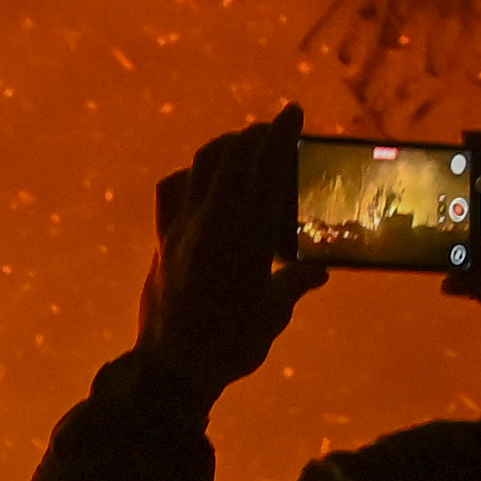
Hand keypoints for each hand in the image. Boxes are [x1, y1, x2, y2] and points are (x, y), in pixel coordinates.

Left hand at [137, 112, 317, 394]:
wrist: (171, 369)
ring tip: (240, 146)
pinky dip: (188, 177)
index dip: (280, 135)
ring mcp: (180, 228)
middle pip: (231, 156)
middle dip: (254, 135)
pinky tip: (197, 181)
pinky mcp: (161, 241)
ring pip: (199, 166)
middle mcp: (210, 222)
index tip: (291, 112)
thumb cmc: (230, 345)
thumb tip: (319, 270)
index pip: (266, 169)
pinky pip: (170, 193)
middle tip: (272, 128)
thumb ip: (295, 283)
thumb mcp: (273, 314)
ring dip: (222, 148)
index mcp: (245, 235)